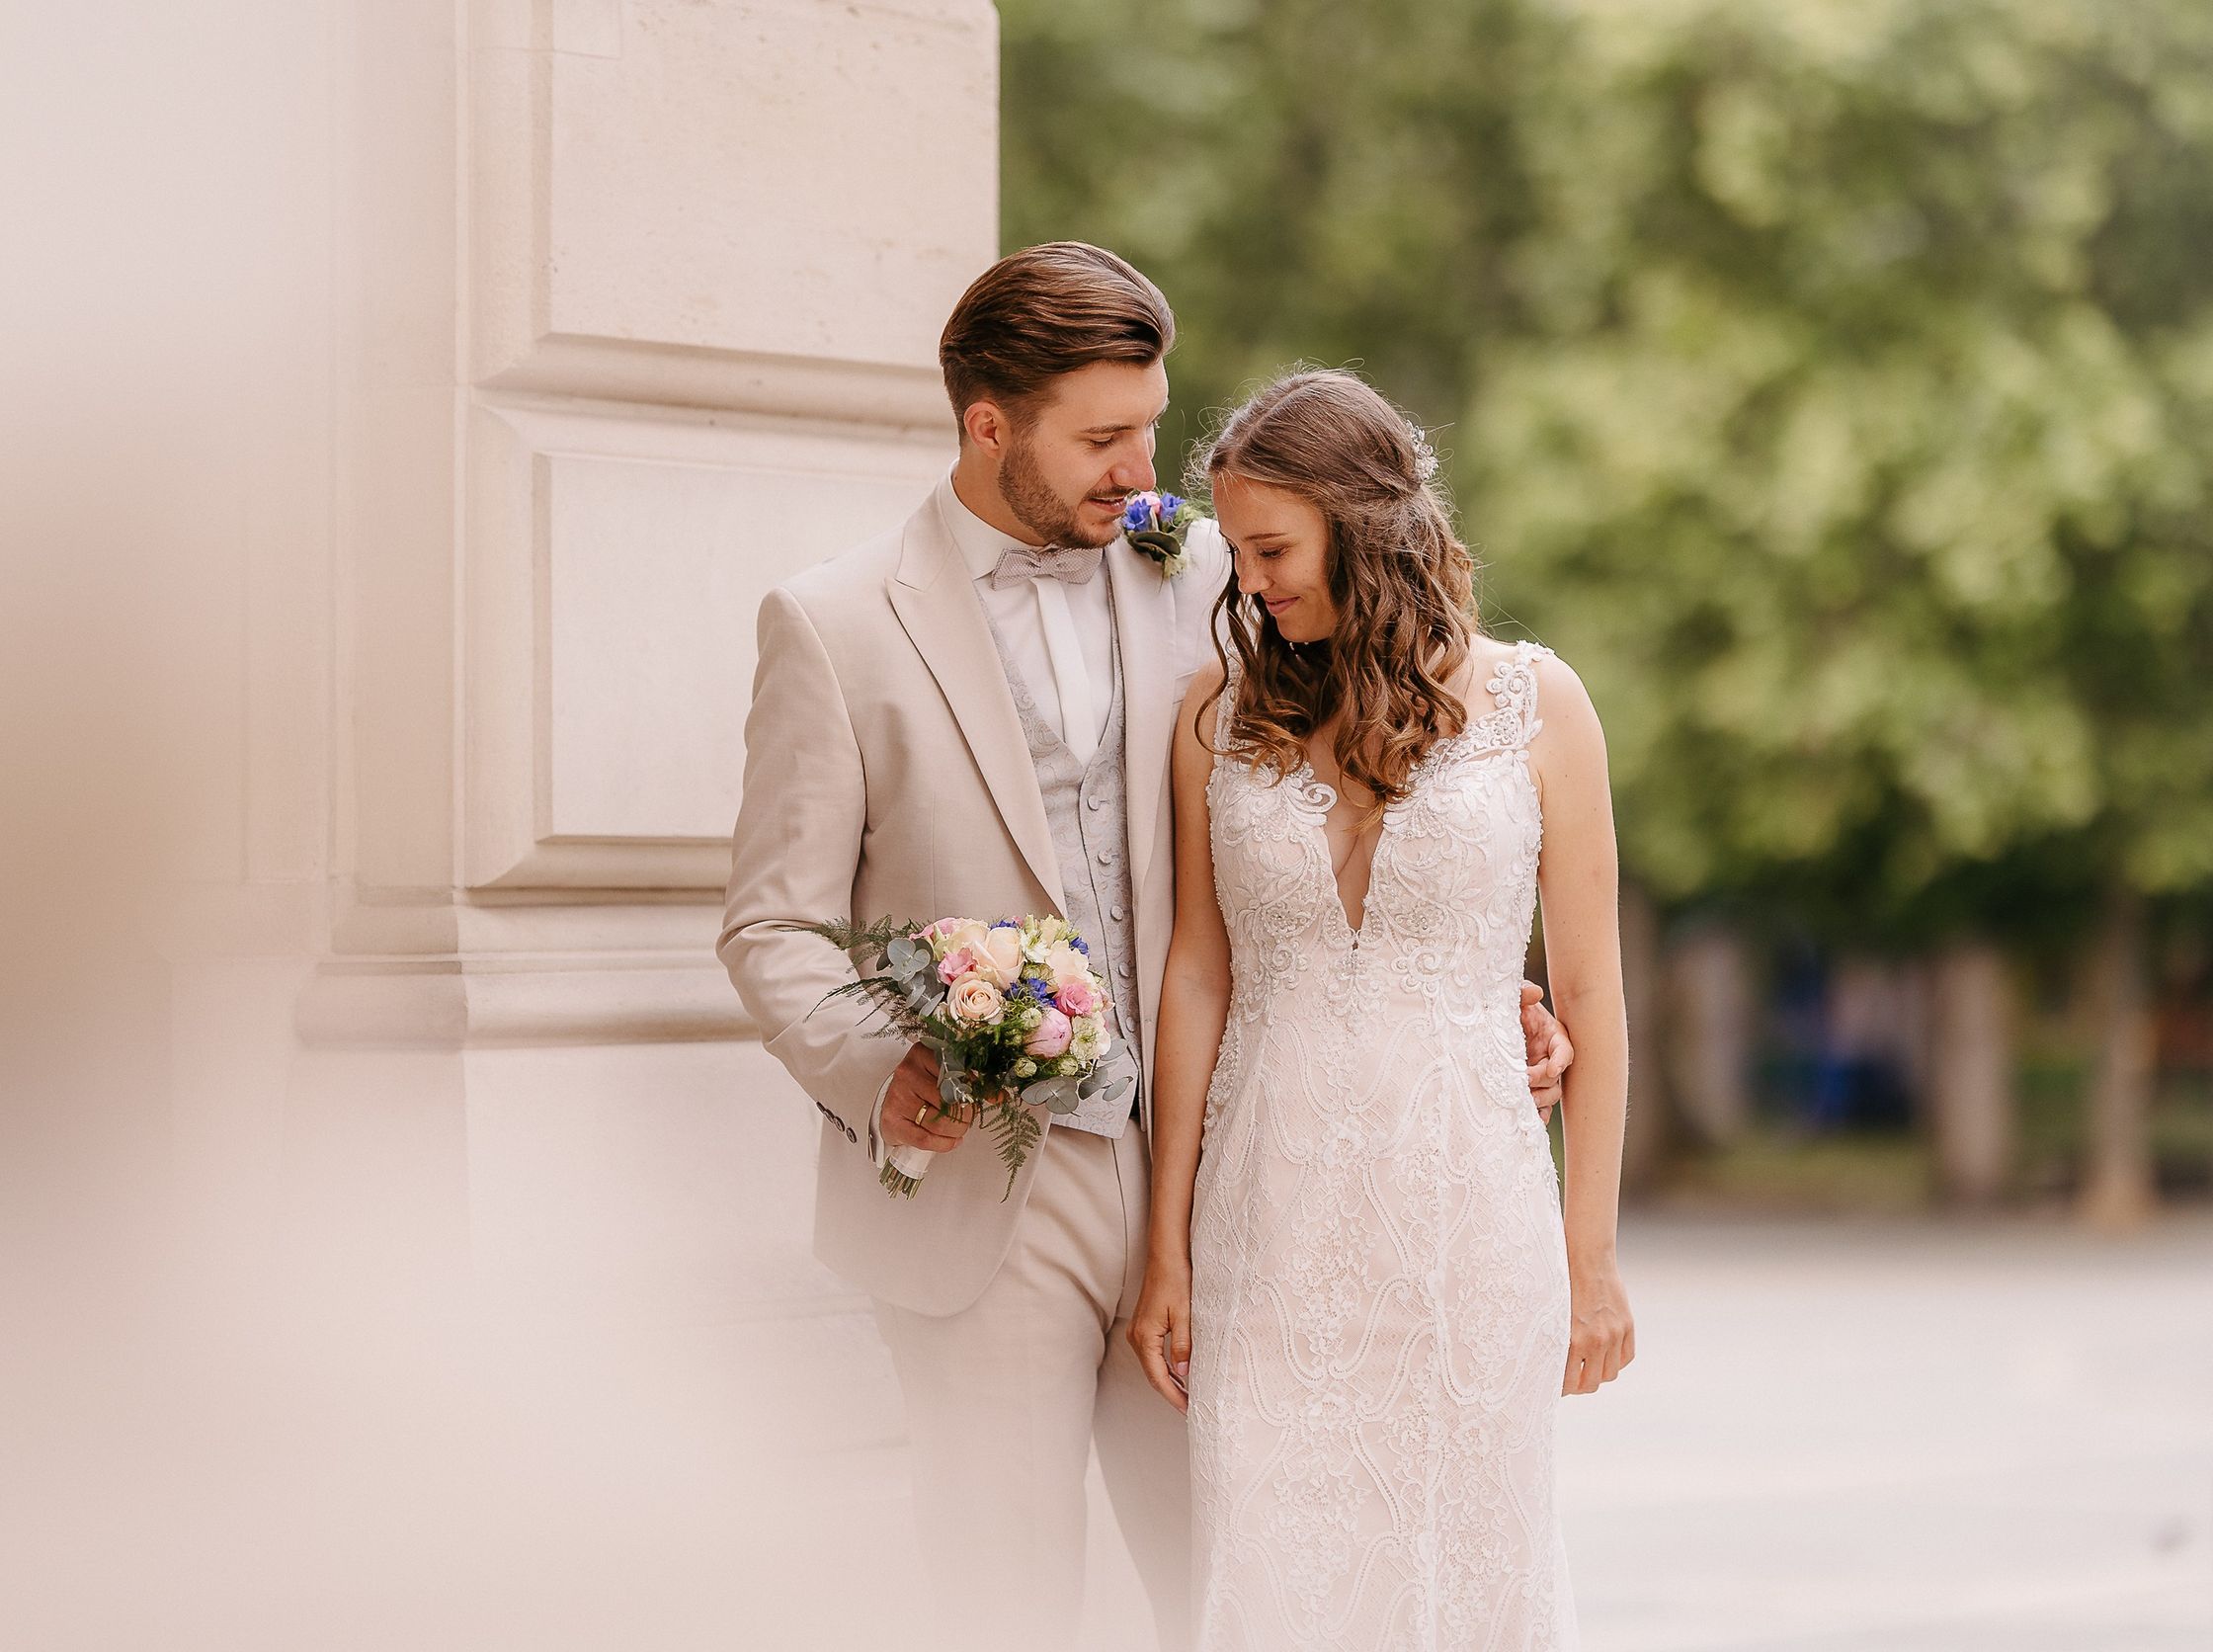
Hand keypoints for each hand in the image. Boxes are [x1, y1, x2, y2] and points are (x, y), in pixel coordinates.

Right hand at [877, 1044, 973, 1156]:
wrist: (893, 1107)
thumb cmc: (924, 1090)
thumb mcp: (947, 1078)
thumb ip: (974, 1083)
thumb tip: (1000, 1096)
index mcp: (923, 1053)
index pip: (958, 1073)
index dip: (973, 1090)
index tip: (979, 1099)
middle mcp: (908, 1072)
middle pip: (951, 1100)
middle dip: (966, 1115)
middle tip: (966, 1118)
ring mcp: (898, 1096)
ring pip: (941, 1122)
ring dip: (957, 1132)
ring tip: (958, 1130)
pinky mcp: (891, 1120)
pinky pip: (926, 1139)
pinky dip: (944, 1144)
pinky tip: (950, 1140)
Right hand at [1128, 1256, 1192, 1413]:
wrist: (1165, 1256)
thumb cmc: (1175, 1280)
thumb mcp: (1184, 1314)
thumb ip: (1182, 1346)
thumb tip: (1183, 1374)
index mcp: (1145, 1337)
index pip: (1158, 1377)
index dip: (1173, 1396)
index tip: (1188, 1409)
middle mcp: (1136, 1337)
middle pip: (1152, 1375)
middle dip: (1170, 1393)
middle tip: (1189, 1407)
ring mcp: (1137, 1331)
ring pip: (1151, 1366)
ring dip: (1167, 1381)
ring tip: (1186, 1395)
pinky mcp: (1143, 1326)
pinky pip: (1151, 1355)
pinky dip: (1164, 1367)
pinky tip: (1178, 1373)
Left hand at [1520, 982, 1571, 1123]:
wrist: (1497, 1025)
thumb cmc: (1513, 1010)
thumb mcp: (1515, 999)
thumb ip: (1523, 993)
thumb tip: (1535, 992)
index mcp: (1554, 1037)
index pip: (1565, 1050)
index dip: (1561, 1060)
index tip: (1552, 1069)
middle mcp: (1552, 1058)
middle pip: (1557, 1078)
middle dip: (1543, 1083)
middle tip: (1524, 1082)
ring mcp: (1544, 1076)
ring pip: (1551, 1095)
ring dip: (1539, 1100)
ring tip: (1523, 1100)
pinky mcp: (1535, 1089)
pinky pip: (1542, 1107)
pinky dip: (1539, 1115)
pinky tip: (1531, 1121)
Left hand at [1562, 1257, 1633, 1395]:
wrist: (1587, 1258)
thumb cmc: (1562, 1283)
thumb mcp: (1552, 1314)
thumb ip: (1555, 1341)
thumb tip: (1551, 1365)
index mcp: (1571, 1339)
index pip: (1567, 1382)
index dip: (1561, 1389)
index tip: (1555, 1388)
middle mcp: (1595, 1340)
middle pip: (1590, 1384)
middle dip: (1579, 1387)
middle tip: (1571, 1383)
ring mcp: (1614, 1334)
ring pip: (1609, 1374)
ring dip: (1598, 1376)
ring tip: (1587, 1369)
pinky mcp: (1627, 1326)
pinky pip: (1625, 1358)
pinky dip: (1616, 1362)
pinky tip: (1604, 1356)